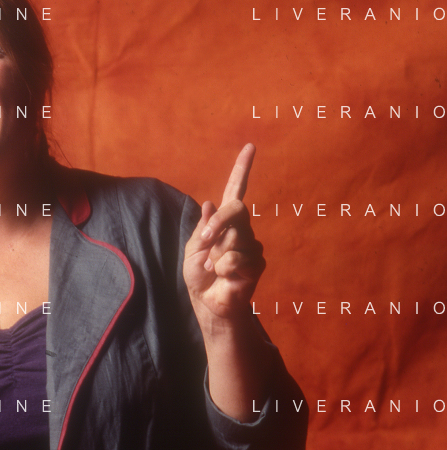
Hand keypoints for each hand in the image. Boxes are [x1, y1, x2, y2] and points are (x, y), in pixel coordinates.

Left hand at [183, 144, 264, 325]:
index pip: (236, 190)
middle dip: (215, 225)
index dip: (242, 169)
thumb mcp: (193, 248)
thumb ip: (203, 228)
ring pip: (232, 239)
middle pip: (235, 210)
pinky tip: (224, 276)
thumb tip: (210, 203)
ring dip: (215, 256)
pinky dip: (222, 269)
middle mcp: (242, 230)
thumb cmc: (200, 276)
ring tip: (215, 268)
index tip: (250, 147)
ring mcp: (252, 246)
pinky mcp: (256, 264)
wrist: (207, 302)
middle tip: (204, 243)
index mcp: (225, 222)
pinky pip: (235, 259)